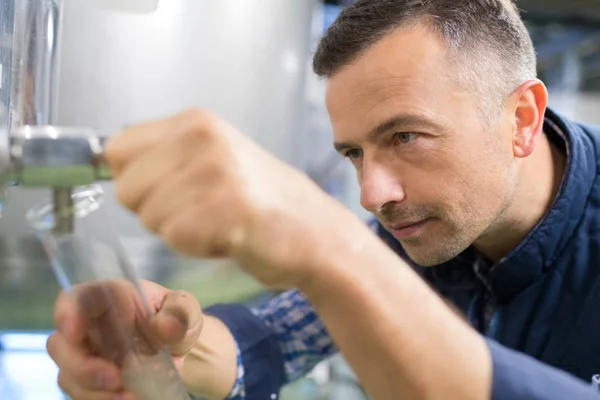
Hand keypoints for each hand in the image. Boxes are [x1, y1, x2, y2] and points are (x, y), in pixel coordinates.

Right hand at [47, 280, 201, 399]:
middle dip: (82, 366)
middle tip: (115, 378)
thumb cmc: (176, 317)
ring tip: (129, 396)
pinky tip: (129, 399)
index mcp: (109, 297)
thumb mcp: (185, 310)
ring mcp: (87, 354)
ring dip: (93, 390)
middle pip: (61, 344)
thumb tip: (166, 326)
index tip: (72, 331)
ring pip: (68, 374)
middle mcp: (90, 325)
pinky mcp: (91, 380)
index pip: (76, 298)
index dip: (67, 313)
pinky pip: (83, 393)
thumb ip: (178, 313)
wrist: (179, 347)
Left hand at [105, 109, 358, 288]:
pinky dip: (197, 247)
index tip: (167, 191)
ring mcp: (214, 172)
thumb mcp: (215, 158)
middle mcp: (202, 138)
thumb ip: (166, 156)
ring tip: (220, 222)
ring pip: (149, 218)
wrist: (317, 233)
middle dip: (155, 211)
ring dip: (179, 231)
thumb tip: (106, 164)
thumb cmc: (263, 202)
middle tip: (201, 211)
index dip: (135, 179)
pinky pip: (175, 238)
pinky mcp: (223, 209)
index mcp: (195, 122)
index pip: (117, 149)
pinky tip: (229, 238)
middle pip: (126, 189)